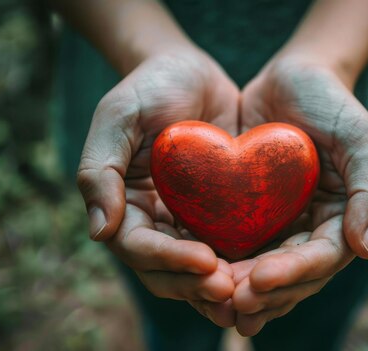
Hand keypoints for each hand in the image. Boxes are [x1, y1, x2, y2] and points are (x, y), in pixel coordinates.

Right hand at [76, 48, 238, 326]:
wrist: (189, 71)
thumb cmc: (149, 87)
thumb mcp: (118, 117)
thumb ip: (99, 171)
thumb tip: (98, 233)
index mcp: (123, 205)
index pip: (138, 247)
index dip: (169, 260)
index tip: (206, 261)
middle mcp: (153, 221)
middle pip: (167, 271)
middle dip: (196, 284)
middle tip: (231, 290)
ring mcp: (185, 221)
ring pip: (197, 270)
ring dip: (219, 287)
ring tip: (248, 295)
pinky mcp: (218, 214)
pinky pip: (228, 247)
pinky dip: (242, 266)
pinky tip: (269, 273)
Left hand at [231, 55, 367, 335]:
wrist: (292, 77)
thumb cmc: (329, 100)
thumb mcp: (358, 135)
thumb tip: (366, 251)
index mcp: (341, 219)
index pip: (321, 259)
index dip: (292, 274)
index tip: (258, 280)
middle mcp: (311, 229)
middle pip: (291, 275)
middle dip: (263, 293)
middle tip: (231, 303)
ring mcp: (281, 224)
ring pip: (263, 270)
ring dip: (241, 291)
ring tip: (213, 303)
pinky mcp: (251, 214)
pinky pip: (237, 246)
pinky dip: (222, 265)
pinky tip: (198, 278)